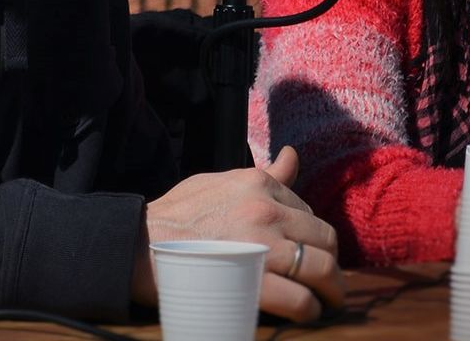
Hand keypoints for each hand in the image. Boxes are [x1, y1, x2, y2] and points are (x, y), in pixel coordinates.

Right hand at [134, 146, 343, 321]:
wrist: (138, 244)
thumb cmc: (175, 215)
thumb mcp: (219, 180)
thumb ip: (263, 174)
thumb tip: (292, 155)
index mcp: (258, 183)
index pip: (308, 211)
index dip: (311, 237)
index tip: (307, 253)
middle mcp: (266, 209)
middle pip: (324, 239)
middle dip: (329, 262)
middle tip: (325, 281)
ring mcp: (261, 244)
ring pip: (322, 268)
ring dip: (330, 289)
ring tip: (325, 301)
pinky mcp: (252, 279)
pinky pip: (300, 298)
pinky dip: (310, 309)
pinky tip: (307, 312)